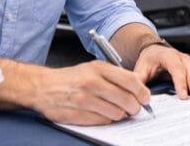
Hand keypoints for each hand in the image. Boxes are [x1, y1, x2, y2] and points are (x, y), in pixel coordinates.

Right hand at [33, 60, 150, 124]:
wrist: (44, 87)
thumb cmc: (72, 78)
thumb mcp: (94, 68)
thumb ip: (115, 75)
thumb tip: (138, 87)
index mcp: (98, 69)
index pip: (131, 81)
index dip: (142, 92)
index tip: (145, 97)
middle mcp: (92, 83)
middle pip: (127, 100)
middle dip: (134, 107)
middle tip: (134, 108)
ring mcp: (84, 100)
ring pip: (117, 113)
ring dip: (120, 114)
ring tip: (114, 109)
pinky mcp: (78, 115)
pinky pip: (104, 121)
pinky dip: (106, 119)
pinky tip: (101, 113)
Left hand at [133, 44, 189, 99]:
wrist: (154, 51)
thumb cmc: (149, 61)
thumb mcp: (141, 68)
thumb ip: (139, 80)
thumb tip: (138, 94)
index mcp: (167, 56)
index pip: (176, 68)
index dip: (180, 82)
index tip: (182, 96)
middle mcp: (181, 58)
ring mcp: (189, 63)